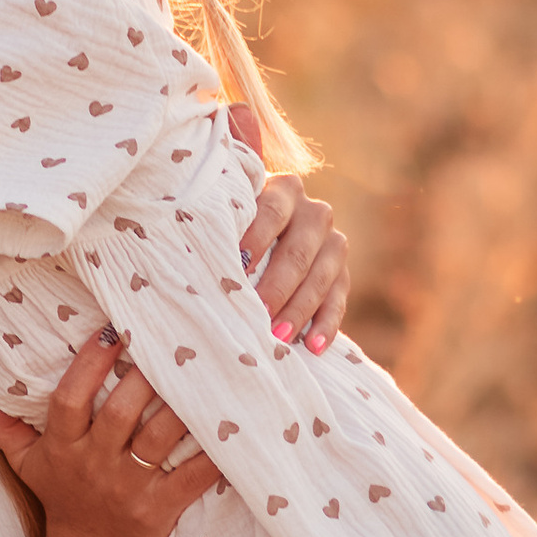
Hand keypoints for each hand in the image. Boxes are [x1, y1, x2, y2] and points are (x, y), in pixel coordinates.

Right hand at [0, 335, 221, 536]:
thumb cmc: (63, 498)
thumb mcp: (26, 465)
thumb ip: (5, 427)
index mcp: (64, 448)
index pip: (70, 400)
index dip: (88, 366)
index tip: (110, 332)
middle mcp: (96, 464)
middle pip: (120, 413)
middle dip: (145, 376)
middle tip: (169, 339)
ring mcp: (131, 486)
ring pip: (158, 438)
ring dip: (181, 405)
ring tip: (202, 369)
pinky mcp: (162, 506)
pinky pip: (191, 476)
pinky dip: (213, 454)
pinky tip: (233, 426)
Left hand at [234, 146, 348, 353]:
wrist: (268, 233)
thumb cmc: (234, 227)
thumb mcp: (230, 218)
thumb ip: (221, 228)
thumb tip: (194, 261)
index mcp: (284, 190)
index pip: (272, 212)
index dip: (255, 240)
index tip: (238, 268)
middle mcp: (314, 212)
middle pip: (298, 252)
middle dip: (277, 287)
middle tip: (257, 314)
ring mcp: (333, 243)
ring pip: (320, 278)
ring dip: (299, 311)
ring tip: (278, 338)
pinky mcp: (342, 274)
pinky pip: (338, 300)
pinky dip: (327, 325)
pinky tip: (313, 347)